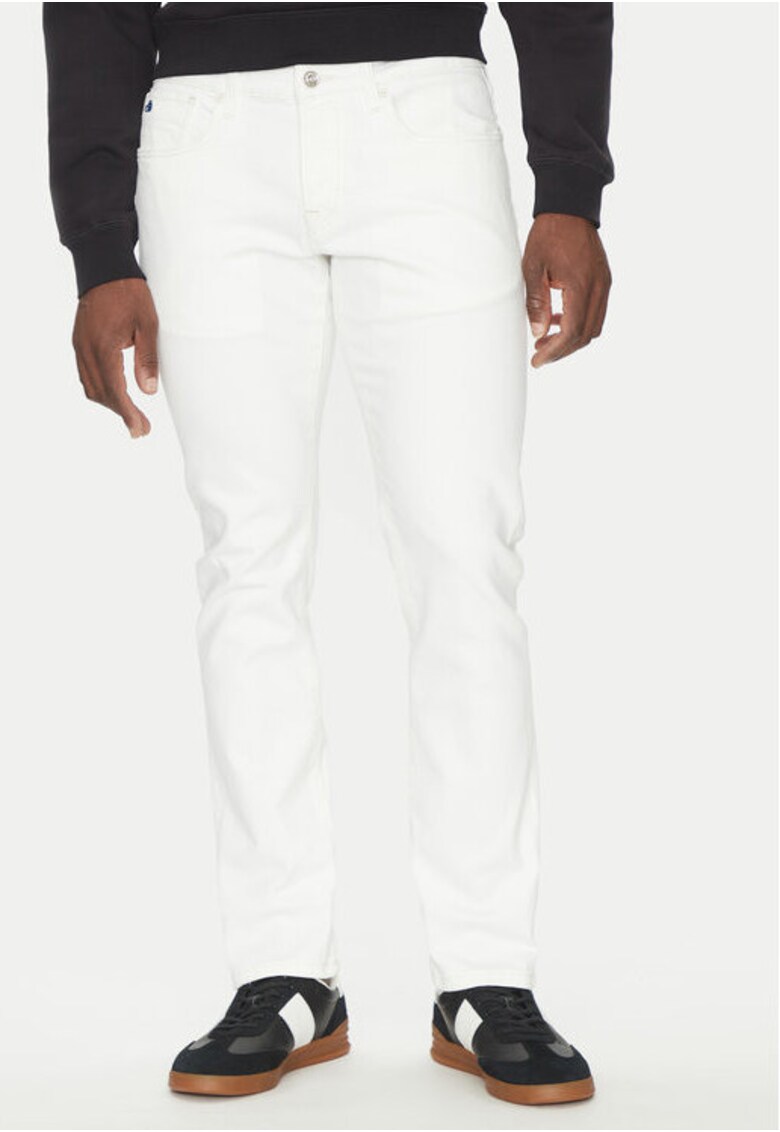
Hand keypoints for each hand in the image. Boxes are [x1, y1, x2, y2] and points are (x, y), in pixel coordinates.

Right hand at [71, 277, 158, 437]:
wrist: (105, 268)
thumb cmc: (130, 293)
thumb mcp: (148, 324)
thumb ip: (148, 358)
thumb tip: (149, 391)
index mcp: (103, 347)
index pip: (114, 390)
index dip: (127, 413)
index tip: (140, 429)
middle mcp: (86, 350)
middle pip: (100, 393)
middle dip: (121, 413)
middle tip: (141, 428)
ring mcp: (79, 346)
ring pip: (90, 386)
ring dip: (110, 403)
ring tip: (131, 416)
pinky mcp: (79, 342)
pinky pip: (86, 374)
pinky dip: (100, 389)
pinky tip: (115, 395)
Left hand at [522, 213, 611, 367]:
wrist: (569, 207)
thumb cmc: (548, 234)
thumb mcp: (533, 268)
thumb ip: (536, 303)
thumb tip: (538, 334)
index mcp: (582, 285)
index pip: (573, 332)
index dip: (555, 351)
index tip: (537, 361)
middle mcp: (599, 287)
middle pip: (586, 335)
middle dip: (563, 350)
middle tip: (539, 355)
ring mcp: (605, 283)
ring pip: (594, 326)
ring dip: (571, 338)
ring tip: (545, 340)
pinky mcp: (604, 280)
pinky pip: (596, 311)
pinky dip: (579, 322)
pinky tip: (557, 320)